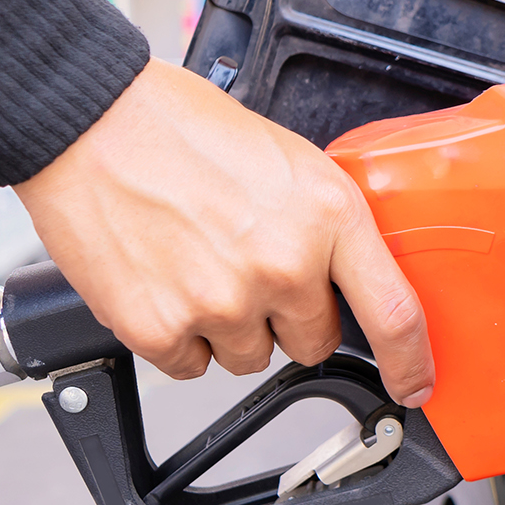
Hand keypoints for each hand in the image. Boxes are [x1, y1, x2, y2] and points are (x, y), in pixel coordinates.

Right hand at [15, 60, 435, 404]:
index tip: (414, 382)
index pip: (394, 312)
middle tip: (247, 263)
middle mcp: (283, 266)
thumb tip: (339, 273)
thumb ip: (322, 221)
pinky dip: (179, 333)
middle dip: (288, 316)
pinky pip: (191, 364)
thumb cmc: (179, 126)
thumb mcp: (286, 158)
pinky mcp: (162, 328)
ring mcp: (222, 303)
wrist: (90, 121)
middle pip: (312, 342)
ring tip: (196, 260)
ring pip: (248, 356)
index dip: (411, 361)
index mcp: (327, 214)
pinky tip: (165, 278)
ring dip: (230, 326)